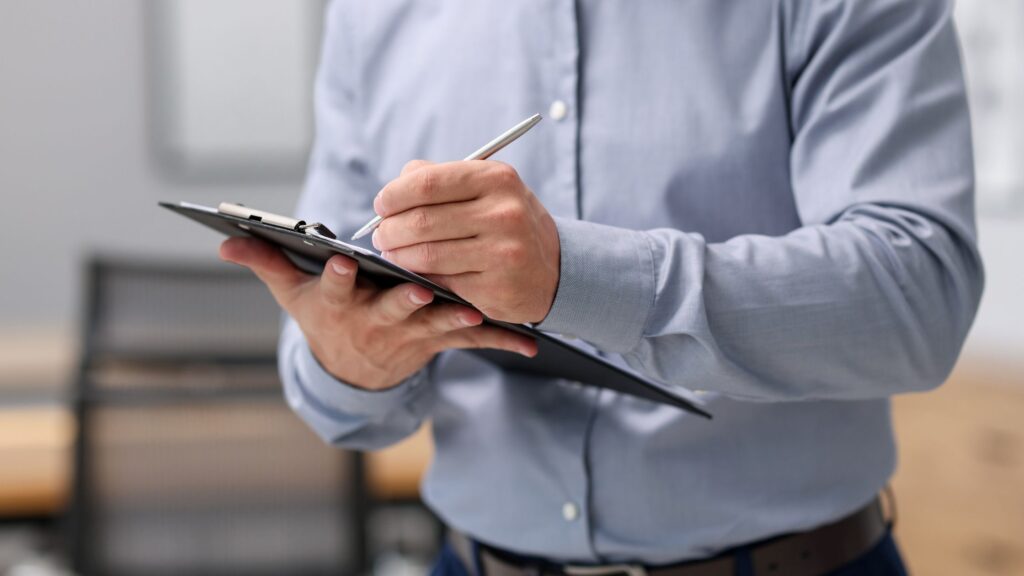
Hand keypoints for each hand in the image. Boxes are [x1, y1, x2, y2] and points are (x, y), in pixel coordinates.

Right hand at [220, 237, 536, 389]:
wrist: (356, 371)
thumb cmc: (325, 319)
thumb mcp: (292, 294)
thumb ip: (265, 261)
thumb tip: (224, 240)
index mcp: (338, 303)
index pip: (331, 286)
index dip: (334, 275)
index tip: (338, 258)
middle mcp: (374, 321)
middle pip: (389, 309)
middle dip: (403, 300)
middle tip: (418, 289)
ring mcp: (409, 334)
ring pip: (433, 325)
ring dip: (454, 318)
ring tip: (476, 311)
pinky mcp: (437, 341)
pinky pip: (470, 341)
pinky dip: (500, 340)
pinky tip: (530, 344)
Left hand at [372, 160, 560, 323]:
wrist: (553, 270)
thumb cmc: (506, 222)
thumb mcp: (486, 189)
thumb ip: (439, 179)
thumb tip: (394, 189)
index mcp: (496, 178)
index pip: (426, 184)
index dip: (393, 196)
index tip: (382, 205)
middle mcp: (504, 213)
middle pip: (420, 221)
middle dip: (389, 230)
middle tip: (381, 235)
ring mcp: (502, 252)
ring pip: (426, 255)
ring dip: (398, 256)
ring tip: (393, 253)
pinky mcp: (496, 287)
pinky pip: (441, 281)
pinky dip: (421, 278)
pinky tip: (418, 273)